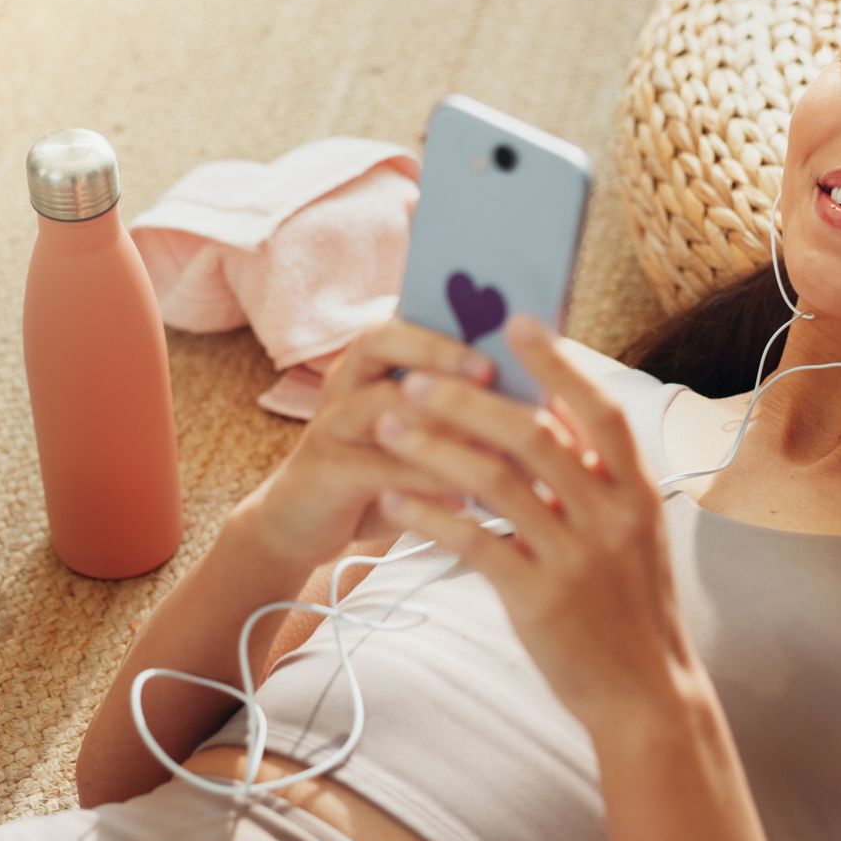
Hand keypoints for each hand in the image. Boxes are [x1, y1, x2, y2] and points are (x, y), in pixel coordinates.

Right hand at [247, 315, 498, 569]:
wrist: (300, 521)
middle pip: (381, 343)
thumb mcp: (416, 434)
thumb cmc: (377, 470)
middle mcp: (344, 382)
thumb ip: (458, 408)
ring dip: (438, 421)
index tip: (501, 328)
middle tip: (488, 371)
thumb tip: (539, 394)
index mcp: (369, 362)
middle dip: (437, 352)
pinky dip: (422, 481)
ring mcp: (329, 424)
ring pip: (380, 407)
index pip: (405, 318)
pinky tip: (464, 497)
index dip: (451, 321)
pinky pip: (375, 469)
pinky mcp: (325, 472)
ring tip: (490, 441)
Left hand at [370, 312, 698, 735]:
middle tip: (417, 379)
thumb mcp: (631, 531)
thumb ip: (597, 472)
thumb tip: (556, 404)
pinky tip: (393, 503)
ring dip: (434, 448)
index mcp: (637, 492)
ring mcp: (577, 558)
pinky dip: (429, 516)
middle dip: (469, 400)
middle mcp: (612, 516)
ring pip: (496, 481)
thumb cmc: (629, 604)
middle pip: (535, 434)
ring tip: (387, 429)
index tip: (515, 322)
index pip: (599, 409)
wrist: (645, 694)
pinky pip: (474, 542)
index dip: (558, 362)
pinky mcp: (539, 599)